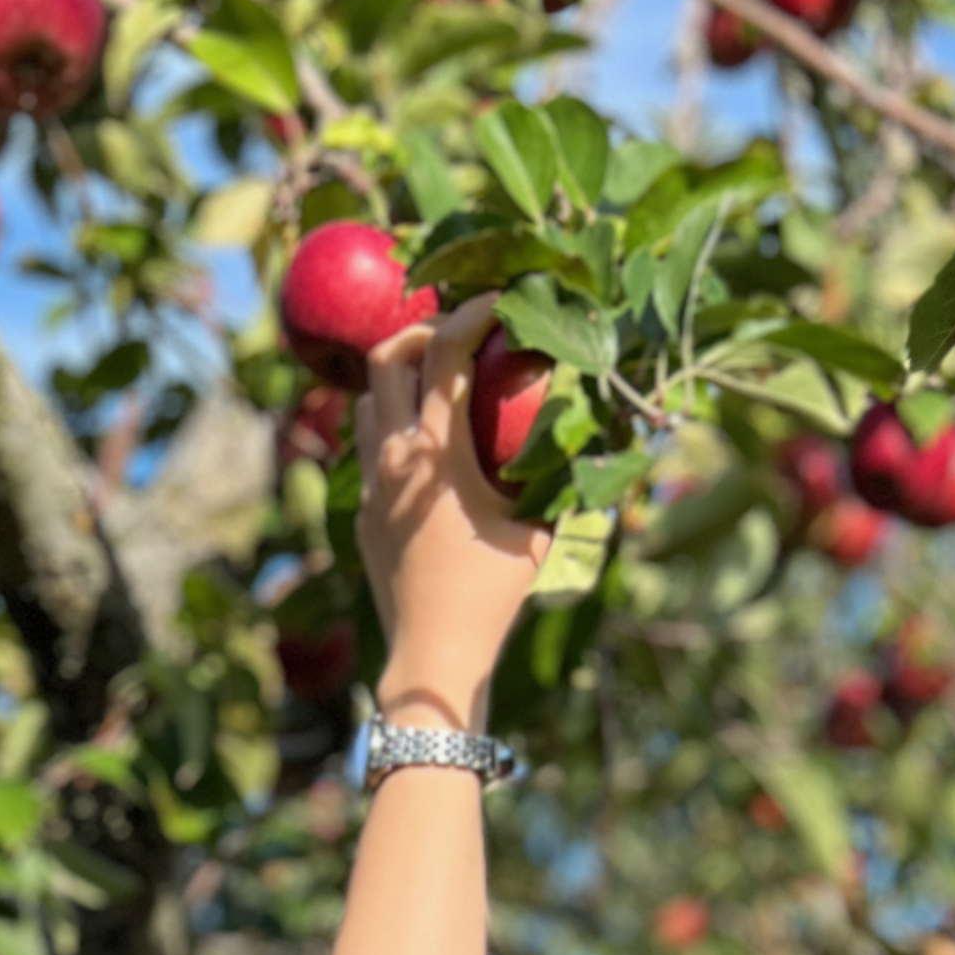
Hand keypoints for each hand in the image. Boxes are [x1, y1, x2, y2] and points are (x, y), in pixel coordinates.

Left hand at [355, 300, 551, 712]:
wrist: (432, 653)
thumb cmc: (492, 594)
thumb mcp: (537, 529)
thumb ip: (556, 477)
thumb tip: (593, 433)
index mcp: (436, 452)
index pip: (446, 355)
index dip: (472, 315)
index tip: (498, 301)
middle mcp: (392, 457)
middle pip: (385, 357)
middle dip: (421, 330)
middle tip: (456, 335)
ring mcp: (369, 484)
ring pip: (367, 401)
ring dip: (398, 380)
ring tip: (436, 385)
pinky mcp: (362, 512)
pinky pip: (367, 449)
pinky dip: (393, 427)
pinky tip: (426, 447)